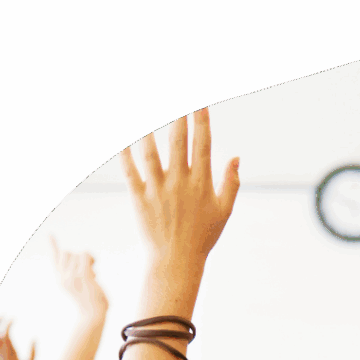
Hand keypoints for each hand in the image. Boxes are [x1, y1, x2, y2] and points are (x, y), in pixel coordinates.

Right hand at [51, 239, 107, 319]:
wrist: (92, 315)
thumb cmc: (90, 303)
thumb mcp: (82, 288)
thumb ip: (80, 275)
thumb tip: (89, 262)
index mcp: (61, 279)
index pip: (55, 259)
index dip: (53, 246)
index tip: (50, 234)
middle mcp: (63, 276)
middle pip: (67, 252)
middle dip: (78, 256)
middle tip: (88, 267)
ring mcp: (72, 276)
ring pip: (77, 253)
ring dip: (88, 259)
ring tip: (93, 271)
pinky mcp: (82, 275)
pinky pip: (85, 256)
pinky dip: (91, 259)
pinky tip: (94, 267)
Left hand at [121, 109, 239, 265]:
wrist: (176, 261)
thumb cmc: (203, 236)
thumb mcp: (224, 211)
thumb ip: (231, 183)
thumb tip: (236, 157)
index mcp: (202, 184)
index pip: (203, 144)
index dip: (201, 119)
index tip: (200, 101)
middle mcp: (180, 183)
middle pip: (177, 140)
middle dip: (177, 114)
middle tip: (178, 98)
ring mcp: (158, 189)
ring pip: (150, 151)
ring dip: (147, 128)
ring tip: (147, 111)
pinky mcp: (139, 198)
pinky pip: (130, 170)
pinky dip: (124, 151)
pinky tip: (122, 136)